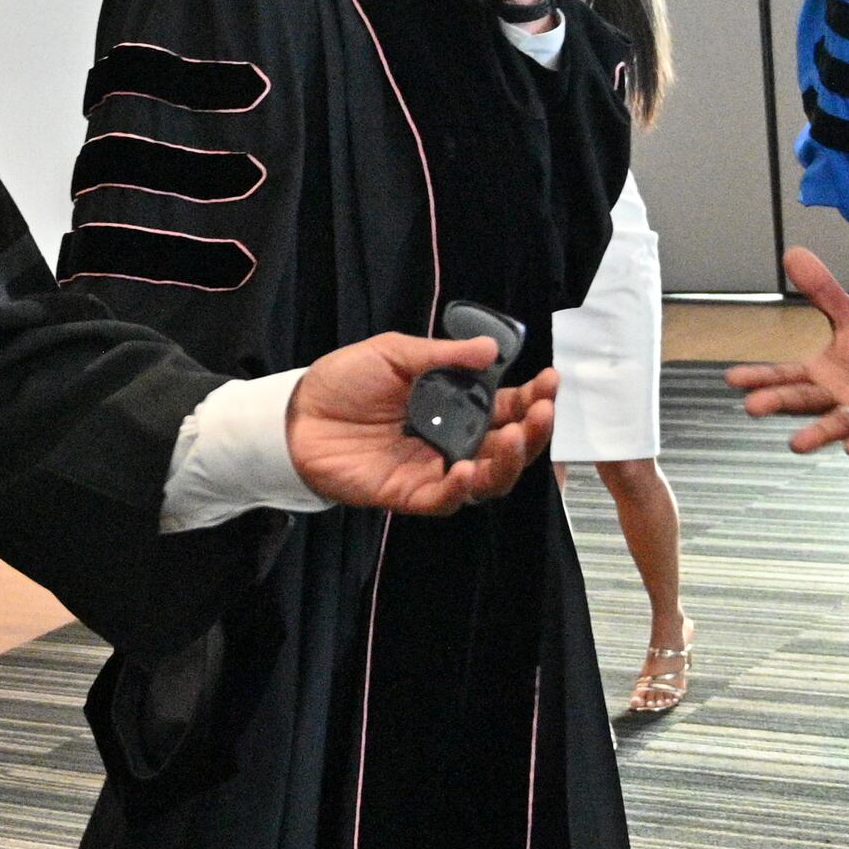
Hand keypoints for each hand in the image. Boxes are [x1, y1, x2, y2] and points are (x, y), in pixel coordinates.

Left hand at [287, 331, 558, 512]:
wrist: (297, 414)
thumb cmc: (344, 381)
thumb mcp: (394, 353)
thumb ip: (442, 355)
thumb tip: (490, 350)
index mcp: (456, 404)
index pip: (507, 406)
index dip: (532, 398)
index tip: (551, 382)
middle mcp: (452, 439)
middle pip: (507, 446)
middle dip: (532, 431)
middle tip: (542, 412)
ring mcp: (433, 469)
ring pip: (486, 479)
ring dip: (507, 461)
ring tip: (513, 437)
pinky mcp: (408, 493)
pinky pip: (444, 499)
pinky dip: (461, 488)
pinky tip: (468, 469)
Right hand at [726, 246, 848, 456]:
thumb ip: (823, 292)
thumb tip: (792, 254)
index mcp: (824, 372)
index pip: (786, 375)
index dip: (760, 376)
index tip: (732, 378)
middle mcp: (837, 396)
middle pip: (804, 399)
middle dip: (779, 402)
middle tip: (752, 406)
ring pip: (837, 424)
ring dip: (818, 434)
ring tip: (796, 444)